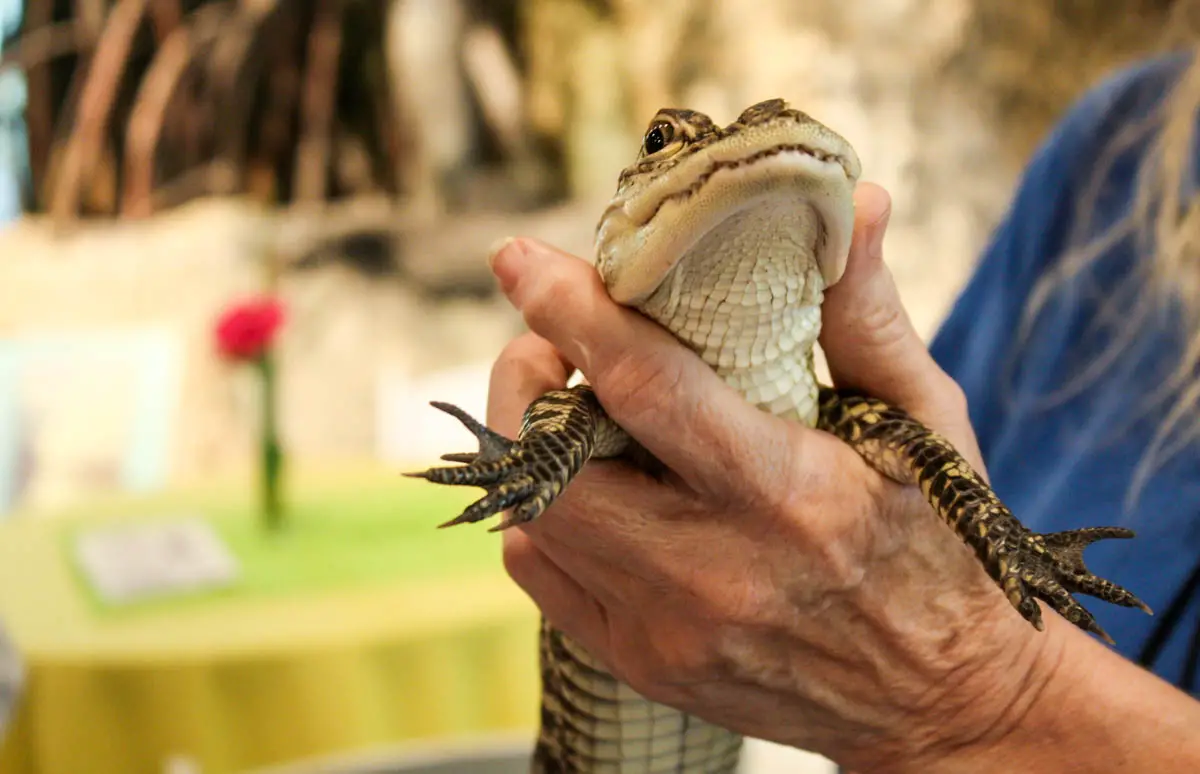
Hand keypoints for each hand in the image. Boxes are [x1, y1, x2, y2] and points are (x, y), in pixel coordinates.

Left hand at [485, 183, 1061, 771]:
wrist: (942, 701)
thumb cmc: (940, 548)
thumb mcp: (927, 425)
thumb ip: (869, 315)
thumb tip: (858, 202)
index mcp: (791, 496)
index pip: (647, 388)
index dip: (569, 312)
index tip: (517, 258)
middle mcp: (714, 572)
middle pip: (551, 464)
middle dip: (524, 379)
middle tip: (550, 341)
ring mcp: (668, 630)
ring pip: (535, 519)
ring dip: (530, 444)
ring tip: (573, 403)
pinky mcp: (643, 665)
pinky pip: (544, 575)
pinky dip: (544, 514)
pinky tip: (593, 484)